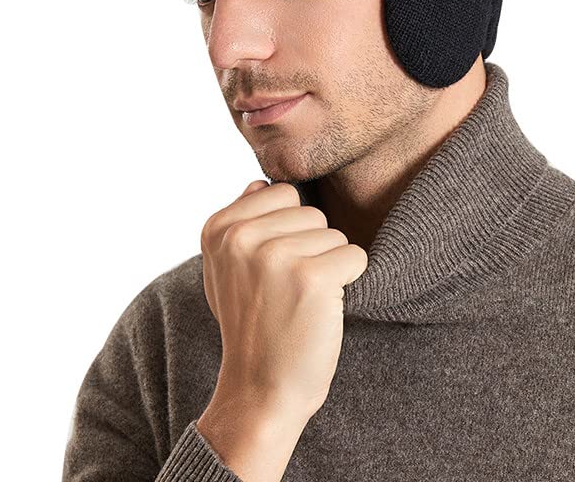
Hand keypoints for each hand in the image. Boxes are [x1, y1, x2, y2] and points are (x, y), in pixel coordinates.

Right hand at [201, 179, 368, 420]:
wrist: (260, 391)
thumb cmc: (252, 326)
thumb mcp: (227, 270)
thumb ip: (241, 223)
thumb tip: (258, 183)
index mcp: (218, 228)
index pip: (282, 192)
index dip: (289, 229)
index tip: (272, 269)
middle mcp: (241, 237)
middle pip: (312, 212)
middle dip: (311, 247)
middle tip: (288, 290)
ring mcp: (275, 256)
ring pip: (335, 234)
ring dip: (329, 267)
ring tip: (300, 301)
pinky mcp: (311, 277)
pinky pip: (355, 256)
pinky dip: (349, 282)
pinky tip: (321, 308)